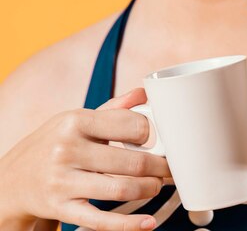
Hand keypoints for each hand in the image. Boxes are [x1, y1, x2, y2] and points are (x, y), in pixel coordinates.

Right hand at [0, 88, 170, 230]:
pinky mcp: (62, 208)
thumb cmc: (54, 145)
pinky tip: (148, 222)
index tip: (155, 141)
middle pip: (133, 162)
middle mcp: (67, 149)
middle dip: (159, 168)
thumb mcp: (77, 120)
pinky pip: (102, 220)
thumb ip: (113, 109)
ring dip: (149, 189)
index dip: (150, 134)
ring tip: (155, 186)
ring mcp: (63, 181)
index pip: (131, 125)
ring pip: (122, 189)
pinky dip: (130, 224)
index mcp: (76, 121)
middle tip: (167, 170)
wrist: (12, 179)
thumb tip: (144, 94)